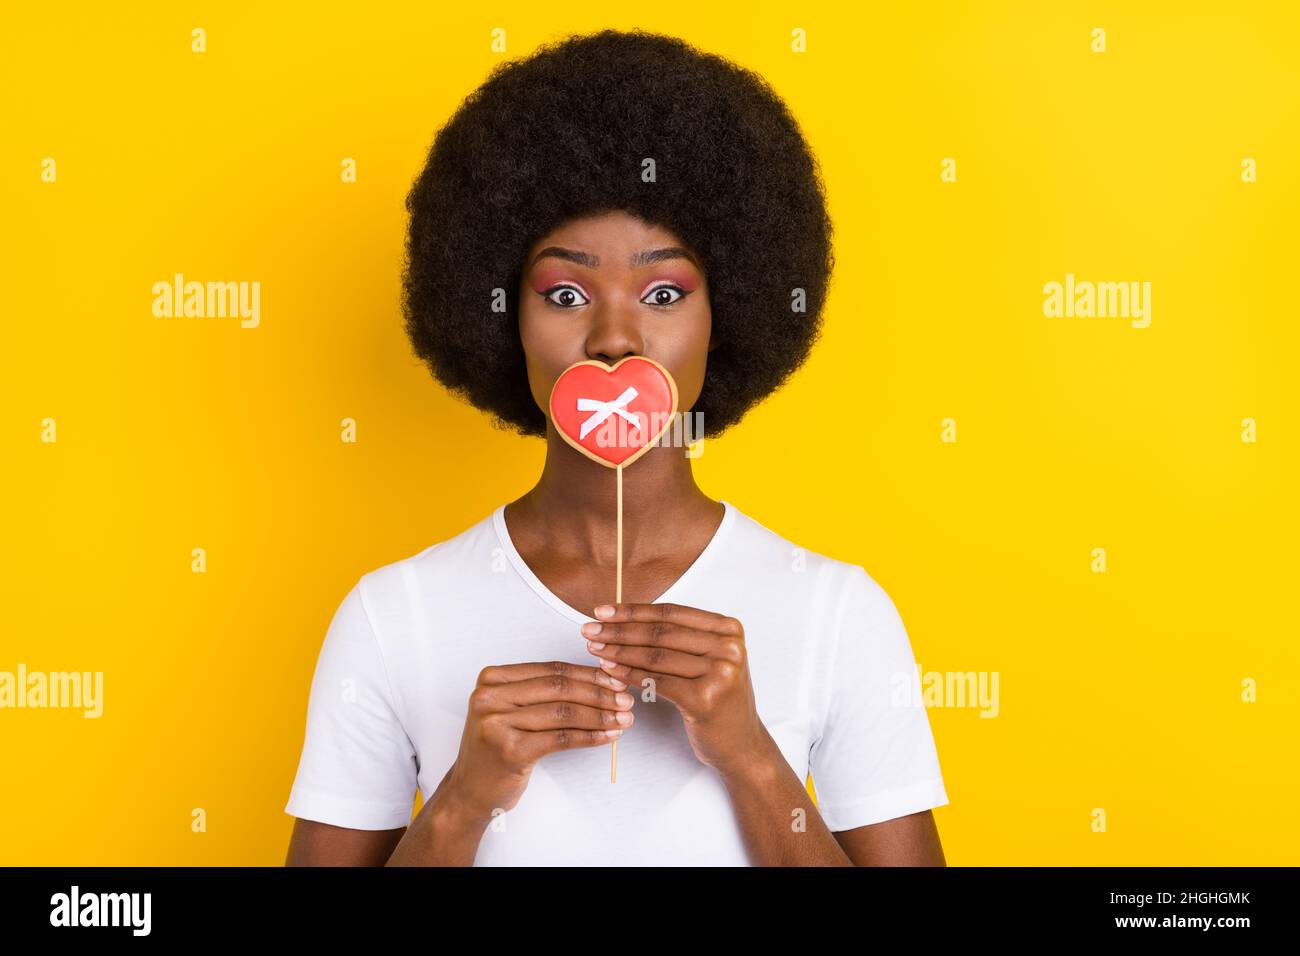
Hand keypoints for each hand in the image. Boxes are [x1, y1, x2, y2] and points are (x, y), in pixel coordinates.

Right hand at [444, 661, 634, 821]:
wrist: (469, 791)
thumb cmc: (496, 749)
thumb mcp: (512, 711)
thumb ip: (544, 693)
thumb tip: (599, 680)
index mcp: (492, 678)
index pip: (551, 669)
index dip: (588, 673)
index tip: (615, 679)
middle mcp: (490, 696)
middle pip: (559, 688)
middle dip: (599, 693)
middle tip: (625, 700)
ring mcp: (496, 722)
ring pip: (563, 712)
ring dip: (599, 715)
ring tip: (622, 719)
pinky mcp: (509, 750)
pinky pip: (561, 738)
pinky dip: (589, 736)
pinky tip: (607, 736)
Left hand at [581, 603, 770, 775]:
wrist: (741, 745)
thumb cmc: (718, 700)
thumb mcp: (709, 659)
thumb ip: (680, 637)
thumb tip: (626, 618)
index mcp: (729, 628)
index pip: (671, 612)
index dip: (633, 611)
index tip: (603, 611)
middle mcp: (729, 647)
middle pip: (661, 632)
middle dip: (620, 630)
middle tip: (590, 629)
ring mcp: (721, 672)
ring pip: (656, 655)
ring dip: (619, 651)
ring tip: (594, 648)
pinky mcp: (706, 698)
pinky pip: (657, 681)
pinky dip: (629, 674)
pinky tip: (609, 671)